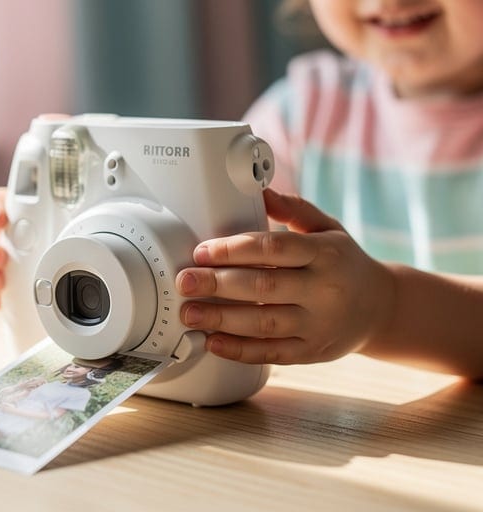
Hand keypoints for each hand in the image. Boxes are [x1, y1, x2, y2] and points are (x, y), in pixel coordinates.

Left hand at [175, 188, 394, 364]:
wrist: (382, 307)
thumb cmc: (344, 262)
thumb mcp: (328, 228)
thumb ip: (294, 209)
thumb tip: (260, 189)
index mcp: (326, 254)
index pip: (274, 249)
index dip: (234, 250)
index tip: (202, 251)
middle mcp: (324, 290)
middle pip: (263, 287)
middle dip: (218, 285)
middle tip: (185, 282)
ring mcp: (319, 324)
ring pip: (264, 324)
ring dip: (222, 319)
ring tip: (190, 312)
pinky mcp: (312, 352)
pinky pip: (272, 354)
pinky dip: (240, 350)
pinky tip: (213, 341)